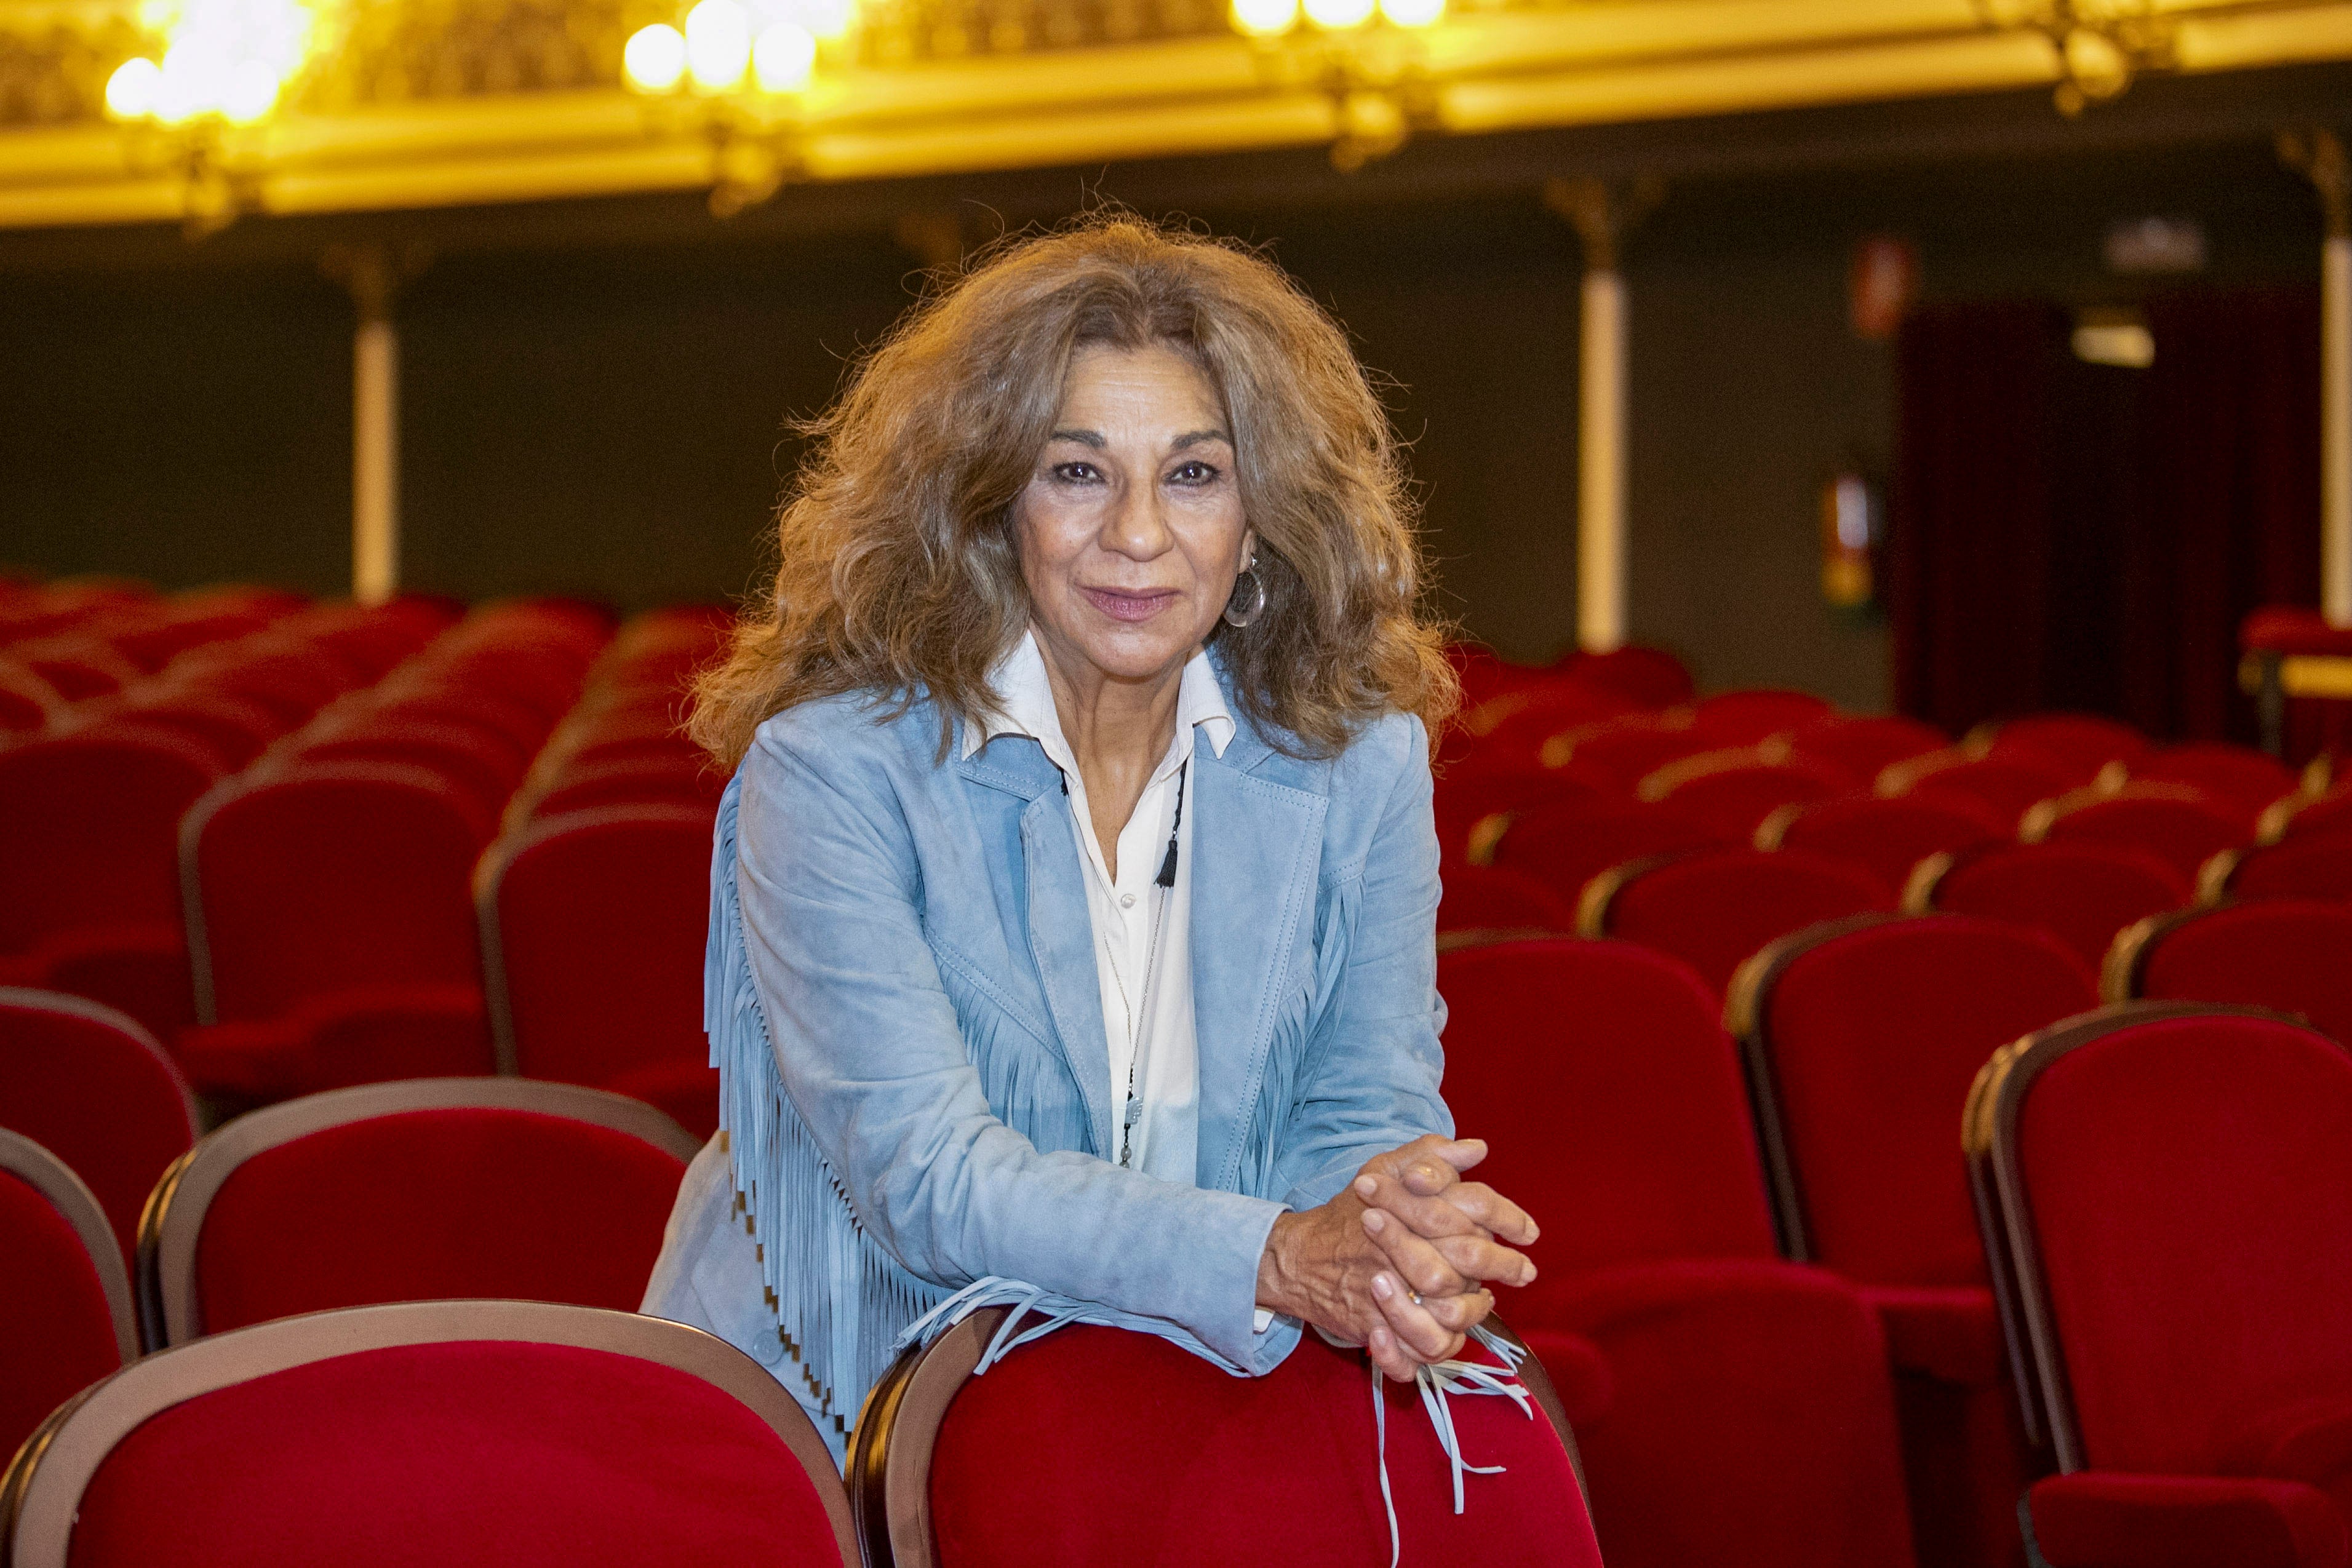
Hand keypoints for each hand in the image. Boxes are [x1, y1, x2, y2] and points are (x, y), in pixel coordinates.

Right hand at [1254, 1137, 1537, 1381]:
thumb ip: (1430, 1155)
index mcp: (1406, 1209)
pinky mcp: (1371, 1329)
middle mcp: (1398, 1251)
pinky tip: (1448, 1335)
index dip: (1508, 1220)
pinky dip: (1431, 1353)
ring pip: (1445, 1317)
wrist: (1296, 1257)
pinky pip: (1410, 1355)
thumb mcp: (1384, 1169)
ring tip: (1483, 1303)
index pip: (1471, 1209)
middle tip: (1523, 1273)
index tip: (1530, 1234)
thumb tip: (1477, 1149)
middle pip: (1466, 1264)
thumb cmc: (1349, 1211)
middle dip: (1502, 1269)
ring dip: (1470, 1315)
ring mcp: (1385, 1295)